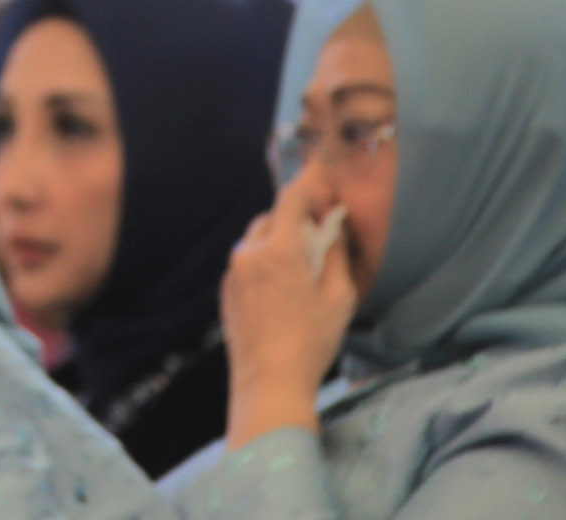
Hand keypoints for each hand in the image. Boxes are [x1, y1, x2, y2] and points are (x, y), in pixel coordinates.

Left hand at [220, 175, 357, 447]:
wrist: (268, 382)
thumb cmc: (311, 341)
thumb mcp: (339, 297)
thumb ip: (336, 254)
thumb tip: (334, 227)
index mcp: (279, 250)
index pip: (291, 198)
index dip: (310, 185)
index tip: (326, 183)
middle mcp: (249, 252)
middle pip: (273, 218)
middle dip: (297, 220)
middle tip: (320, 237)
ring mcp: (233, 270)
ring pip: (258, 239)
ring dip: (280, 242)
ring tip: (302, 270)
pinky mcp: (226, 289)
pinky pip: (248, 262)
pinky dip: (265, 262)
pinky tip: (282, 291)